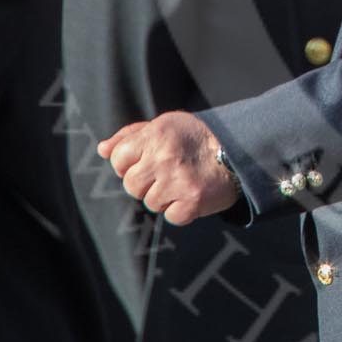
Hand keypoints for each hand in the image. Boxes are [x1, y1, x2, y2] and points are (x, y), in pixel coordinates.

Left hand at [99, 113, 237, 225]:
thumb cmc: (196, 138)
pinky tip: (191, 194)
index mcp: (156, 135)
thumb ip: (130, 136)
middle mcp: (164, 158)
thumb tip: (102, 149)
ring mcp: (178, 181)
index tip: (147, 161)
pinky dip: (181, 210)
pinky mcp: (192, 202)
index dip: (129, 163)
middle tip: (166, 173)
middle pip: (131, 185)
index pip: (118, 158)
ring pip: (150, 203)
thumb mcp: (165, 125)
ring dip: (164, 197)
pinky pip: (171, 216)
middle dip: (145, 182)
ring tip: (181, 182)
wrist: (238, 152)